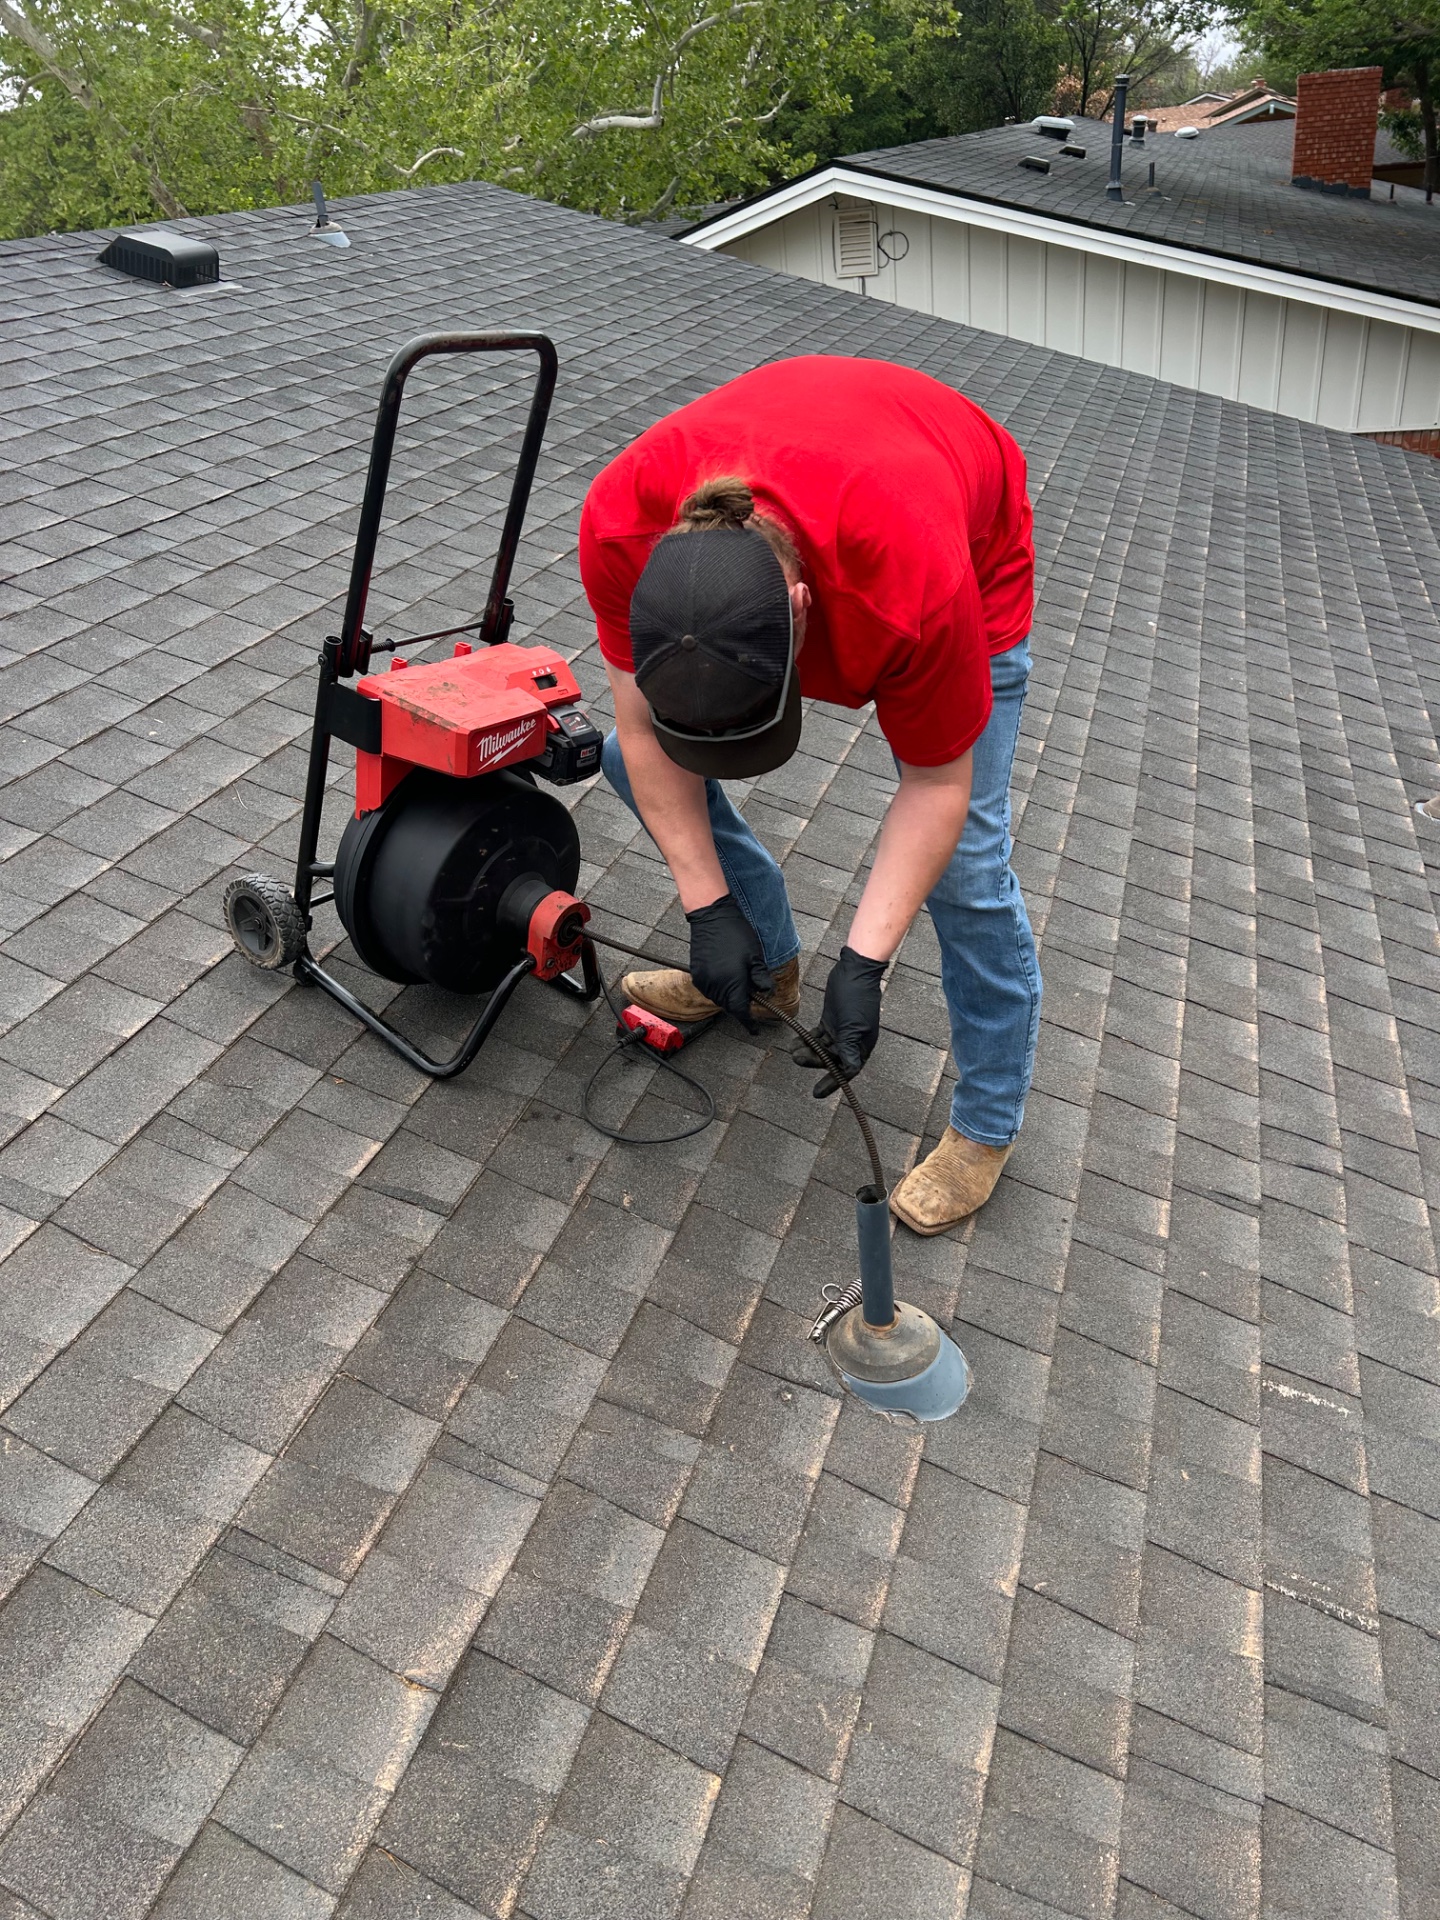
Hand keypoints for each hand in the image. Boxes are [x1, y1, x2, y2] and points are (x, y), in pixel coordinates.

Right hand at [686, 894, 772, 1030]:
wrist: (712, 916)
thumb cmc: (736, 933)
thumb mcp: (756, 956)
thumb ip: (761, 979)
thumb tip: (765, 994)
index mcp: (731, 983)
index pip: (740, 1011)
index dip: (749, 1023)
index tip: (755, 1030)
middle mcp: (714, 985)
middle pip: (729, 1006)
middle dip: (741, 1006)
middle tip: (753, 995)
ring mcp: (703, 980)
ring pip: (719, 999)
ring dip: (730, 997)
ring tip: (740, 982)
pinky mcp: (696, 973)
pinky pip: (710, 989)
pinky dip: (720, 989)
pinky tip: (727, 977)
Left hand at [793, 946, 885, 1095]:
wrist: (854, 972)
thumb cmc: (857, 998)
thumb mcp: (853, 1026)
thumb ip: (849, 1049)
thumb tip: (849, 1071)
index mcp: (862, 1047)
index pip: (847, 1072)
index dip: (832, 1083)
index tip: (816, 1093)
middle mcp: (852, 1042)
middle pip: (831, 1060)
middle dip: (813, 1061)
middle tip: (797, 1058)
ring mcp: (841, 1032)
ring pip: (822, 1049)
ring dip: (807, 1051)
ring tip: (793, 1049)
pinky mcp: (831, 1022)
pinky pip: (817, 1036)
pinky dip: (807, 1040)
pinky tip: (795, 1041)